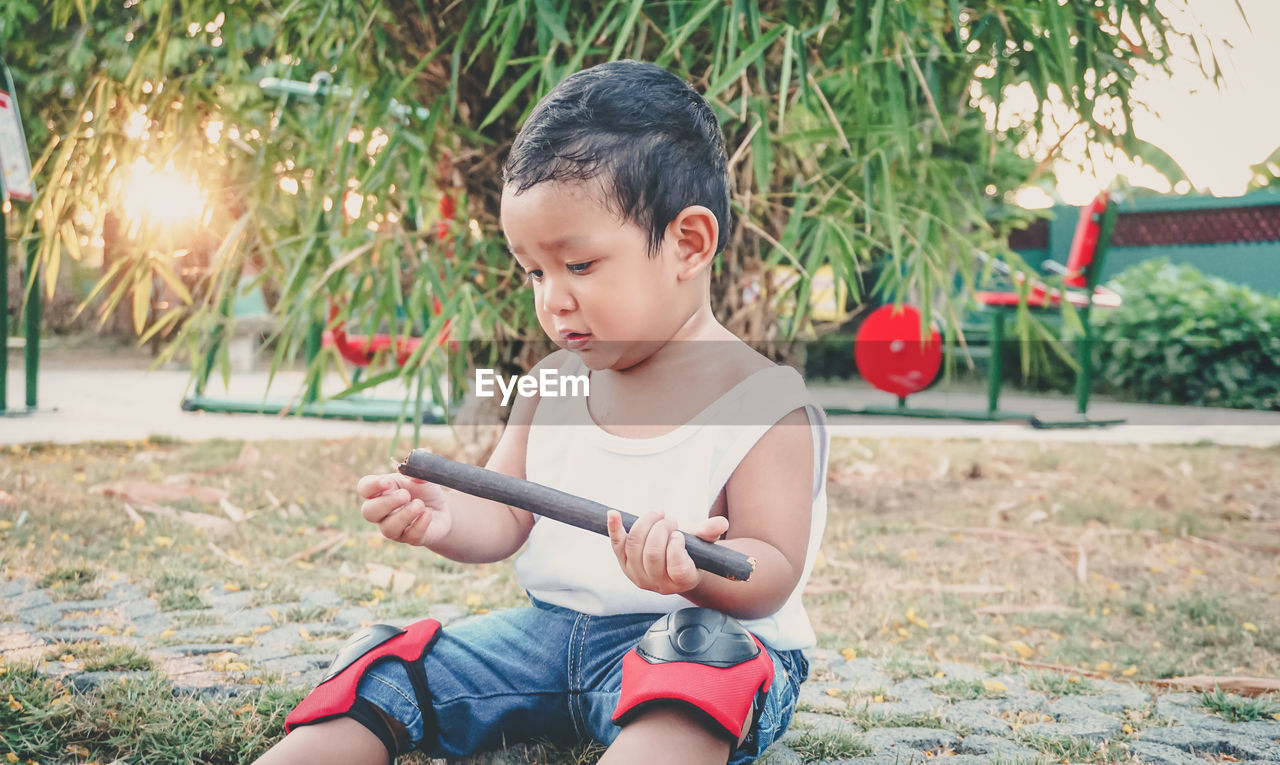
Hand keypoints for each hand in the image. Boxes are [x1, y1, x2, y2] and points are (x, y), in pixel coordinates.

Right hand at [356, 473, 452, 547]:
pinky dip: (420, 525)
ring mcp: (395, 527)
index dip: (372, 486)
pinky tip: (428, 515)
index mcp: (382, 490)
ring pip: (387, 528)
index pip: (364, 488)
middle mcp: (383, 511)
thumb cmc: (426, 490)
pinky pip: (410, 536)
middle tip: (406, 495)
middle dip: (386, 503)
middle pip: (368, 512)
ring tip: (420, 504)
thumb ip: (417, 470)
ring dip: (404, 515)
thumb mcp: (424, 476)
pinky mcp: (410, 538)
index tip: (388, 482)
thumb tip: (409, 465)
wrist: (444, 509)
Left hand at [606, 511, 729, 594]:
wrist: (672, 560)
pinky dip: (614, 528)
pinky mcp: (623, 563)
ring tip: (658, 515)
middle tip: (671, 520)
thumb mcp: (703, 543)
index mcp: (682, 580)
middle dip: (661, 529)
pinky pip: (617, 545)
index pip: (676, 567)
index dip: (676, 548)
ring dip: (645, 523)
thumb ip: (710, 532)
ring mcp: (638, 575)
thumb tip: (721, 523)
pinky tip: (613, 514)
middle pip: (652, 554)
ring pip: (635, 546)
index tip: (679, 534)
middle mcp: (658, 583)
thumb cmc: (692, 550)